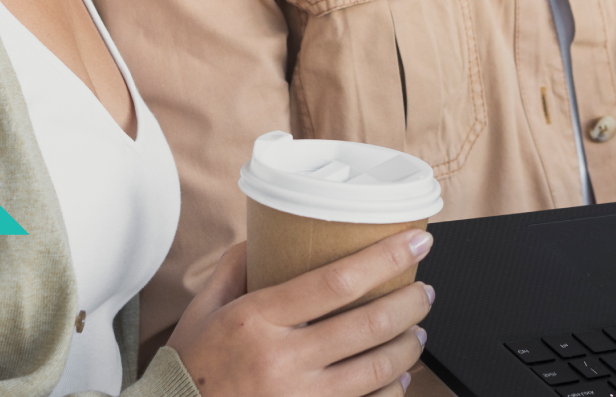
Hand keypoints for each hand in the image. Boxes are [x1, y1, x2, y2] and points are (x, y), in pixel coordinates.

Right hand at [168, 230, 434, 396]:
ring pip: (376, 370)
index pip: (338, 281)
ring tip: (418, 332)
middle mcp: (281, 359)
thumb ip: (235, 269)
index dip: (387, 259)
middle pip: (368, 325)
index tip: (417, 241)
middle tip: (425, 292)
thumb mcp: (202, 311)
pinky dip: (391, 391)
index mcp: (257, 319)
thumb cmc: (189, 368)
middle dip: (410, 304)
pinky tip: (398, 378)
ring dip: (408, 347)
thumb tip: (264, 234)